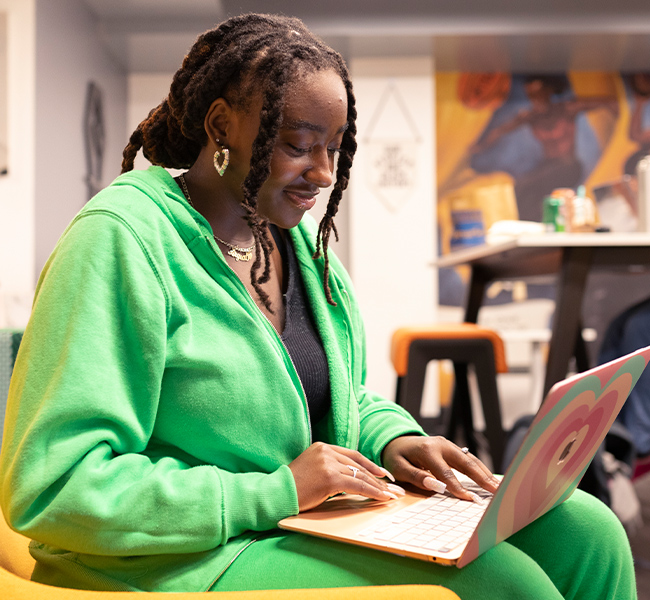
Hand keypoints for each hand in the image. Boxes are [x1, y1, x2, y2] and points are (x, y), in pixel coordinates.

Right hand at [288, 442, 403, 511]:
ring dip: (379, 487)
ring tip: (392, 496)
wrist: (276, 494)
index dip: (371, 465)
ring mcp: (328, 463)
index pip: (353, 455)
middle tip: (394, 488)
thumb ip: (330, 469)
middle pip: (359, 464)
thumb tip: (353, 480)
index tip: (384, 475)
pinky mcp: (330, 477)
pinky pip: (357, 485)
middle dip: (379, 478)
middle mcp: (326, 451)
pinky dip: (373, 493)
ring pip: (361, 475)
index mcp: (322, 447)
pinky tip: (382, 498)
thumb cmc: (293, 488)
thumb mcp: (313, 470)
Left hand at [381, 435, 499, 502]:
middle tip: (496, 492)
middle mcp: (441, 445)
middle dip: (481, 478)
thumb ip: (416, 476)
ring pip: (470, 460)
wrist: (397, 441)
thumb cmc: (396, 457)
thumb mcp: (399, 468)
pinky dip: (480, 469)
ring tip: (498, 487)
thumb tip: (436, 486)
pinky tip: (490, 479)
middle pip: (465, 463)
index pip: (446, 473)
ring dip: (485, 473)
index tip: (470, 500)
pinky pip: (468, 459)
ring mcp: (448, 445)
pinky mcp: (452, 448)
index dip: (458, 487)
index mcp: (427, 450)